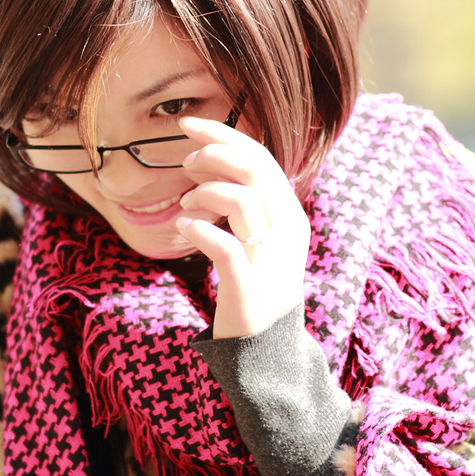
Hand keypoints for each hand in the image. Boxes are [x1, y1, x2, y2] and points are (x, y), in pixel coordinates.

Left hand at [174, 116, 309, 338]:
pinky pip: (225, 247)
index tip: (189, 124)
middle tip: (185, 162)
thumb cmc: (254, 285)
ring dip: (205, 192)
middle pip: (255, 169)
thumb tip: (211, 160)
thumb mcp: (259, 238)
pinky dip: (199, 230)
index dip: (224, 135)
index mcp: (290, 215)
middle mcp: (288, 232)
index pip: (262, 158)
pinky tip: (184, 228)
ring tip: (185, 205)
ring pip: (243, 200)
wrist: (264, 351)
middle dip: (214, 154)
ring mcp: (271, 260)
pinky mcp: (249, 290)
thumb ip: (246, 201)